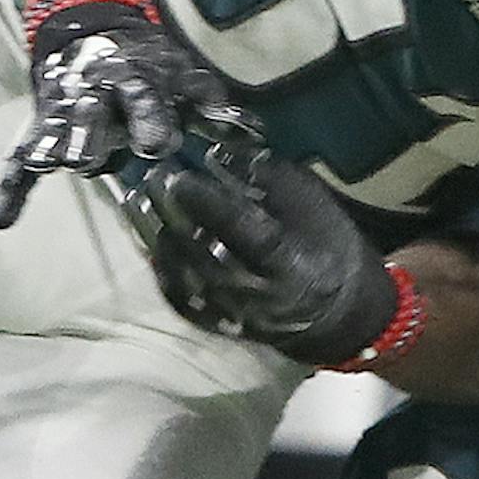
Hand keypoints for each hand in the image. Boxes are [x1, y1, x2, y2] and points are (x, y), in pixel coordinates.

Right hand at [0, 0, 227, 228]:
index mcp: (134, 80)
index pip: (144, 97)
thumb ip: (209, 104)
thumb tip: (253, 133)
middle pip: (91, 111)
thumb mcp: (181, 75)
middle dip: (89, 133)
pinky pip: (18, 156)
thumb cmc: (146, 65)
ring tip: (45, 167)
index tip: (157, 145)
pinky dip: (9, 186)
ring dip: (50, 146)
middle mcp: (94, 91)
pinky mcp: (40, 124)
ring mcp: (63, 107)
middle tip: (87, 159)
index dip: (150, 119)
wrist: (89, 28)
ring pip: (54, 128)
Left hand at [120, 139, 396, 366]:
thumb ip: (272, 180)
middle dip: (173, 217)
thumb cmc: (329, 247)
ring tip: (141, 199)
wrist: (337, 312)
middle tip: (153, 178)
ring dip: (157, 238)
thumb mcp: (315, 205)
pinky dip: (160, 267)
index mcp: (291, 266)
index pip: (246, 235)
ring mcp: (235, 316)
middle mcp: (259, 298)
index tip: (181, 176)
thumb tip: (224, 152)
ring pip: (185, 280)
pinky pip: (180, 299)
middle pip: (205, 259)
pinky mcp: (219, 325)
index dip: (211, 206)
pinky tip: (148, 237)